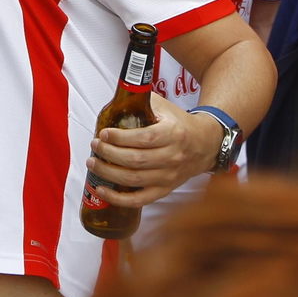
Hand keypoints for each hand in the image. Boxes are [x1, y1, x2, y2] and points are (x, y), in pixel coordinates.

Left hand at [86, 94, 222, 207]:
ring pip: (134, 180)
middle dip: (109, 153)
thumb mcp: (164, 107)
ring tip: (93, 163)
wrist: (205, 145)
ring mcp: (169, 176)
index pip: (144, 138)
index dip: (120, 138)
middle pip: (135, 160)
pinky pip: (140, 200)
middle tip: (94, 146)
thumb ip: (141, 101)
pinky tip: (102, 190)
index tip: (103, 133)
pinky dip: (119, 198)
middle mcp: (173, 157)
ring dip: (109, 173)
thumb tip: (115, 97)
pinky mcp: (165, 190)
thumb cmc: (180, 125)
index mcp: (173, 134)